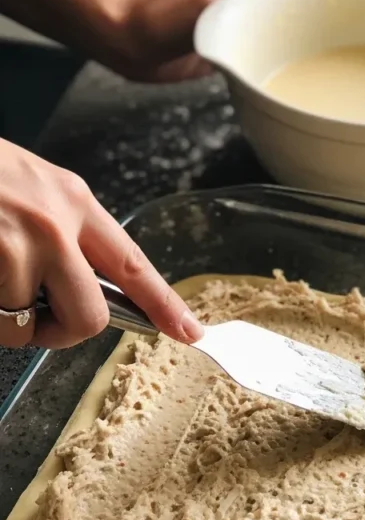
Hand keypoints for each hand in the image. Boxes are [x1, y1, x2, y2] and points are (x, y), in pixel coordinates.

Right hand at [0, 140, 203, 349]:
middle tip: (34, 321)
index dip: (164, 304)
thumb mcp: (28, 186)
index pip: (133, 263)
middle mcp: (54, 225)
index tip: (190, 331)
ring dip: (4, 320)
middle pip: (90, 317)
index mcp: (72, 201)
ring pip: (27, 326)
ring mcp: (17, 246)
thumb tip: (78, 286)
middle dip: (61, 332)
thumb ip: (60, 232)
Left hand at [109, 0, 340, 82]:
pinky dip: (290, 54)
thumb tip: (278, 6)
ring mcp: (244, 21)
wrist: (131, 43)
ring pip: (289, 18)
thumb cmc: (160, 14)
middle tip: (359, 7)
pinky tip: (303, 67)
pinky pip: (271, 47)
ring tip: (342, 39)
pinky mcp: (237, 47)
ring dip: (313, 26)